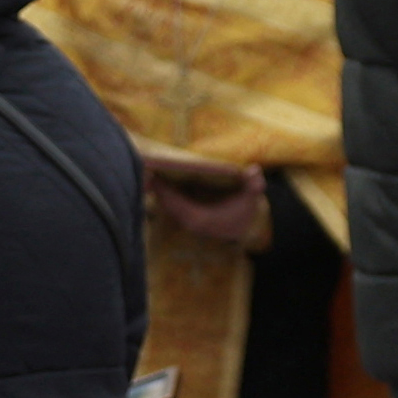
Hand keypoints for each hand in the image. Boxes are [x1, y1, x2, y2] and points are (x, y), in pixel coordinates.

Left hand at [148, 161, 264, 242]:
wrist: (245, 229)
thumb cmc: (245, 210)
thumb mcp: (252, 196)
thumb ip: (254, 185)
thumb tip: (254, 171)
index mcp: (200, 218)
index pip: (176, 204)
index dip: (164, 191)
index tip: (153, 176)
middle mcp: (189, 221)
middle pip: (165, 204)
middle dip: (154, 188)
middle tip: (142, 168)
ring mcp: (186, 220)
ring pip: (165, 206)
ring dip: (155, 191)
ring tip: (144, 172)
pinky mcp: (185, 217)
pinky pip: (168, 205)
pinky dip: (161, 195)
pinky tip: (154, 181)